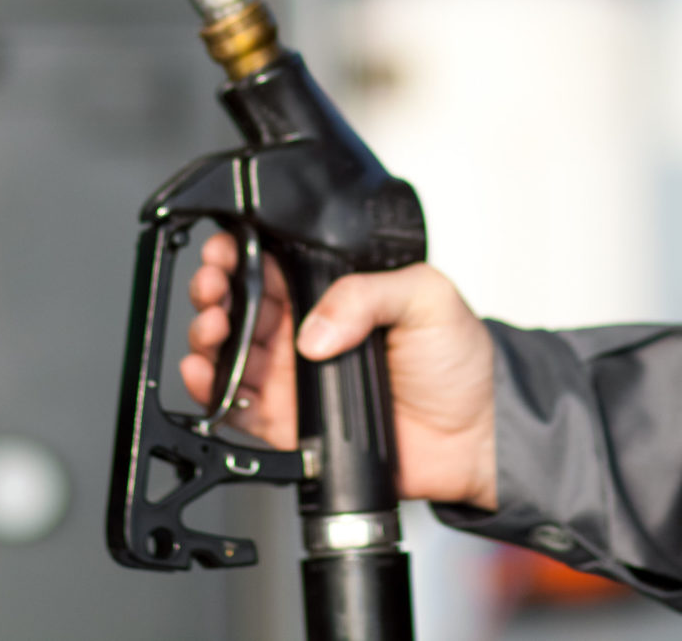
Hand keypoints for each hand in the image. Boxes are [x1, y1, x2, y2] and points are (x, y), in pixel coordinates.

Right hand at [183, 231, 497, 509]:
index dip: (241, 252)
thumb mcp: (425, 297)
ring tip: (212, 326)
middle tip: (213, 286)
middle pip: (239, 304)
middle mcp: (306, 331)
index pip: (273, 263)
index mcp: (333, 292)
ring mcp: (294, 377)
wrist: (475, 433)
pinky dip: (210, 391)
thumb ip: (366, 294)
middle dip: (214, 289)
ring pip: (229, 352)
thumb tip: (313, 328)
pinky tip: (206, 373)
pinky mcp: (290, 424)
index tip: (226, 248)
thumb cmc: (460, 360)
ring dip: (207, 336)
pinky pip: (236, 408)